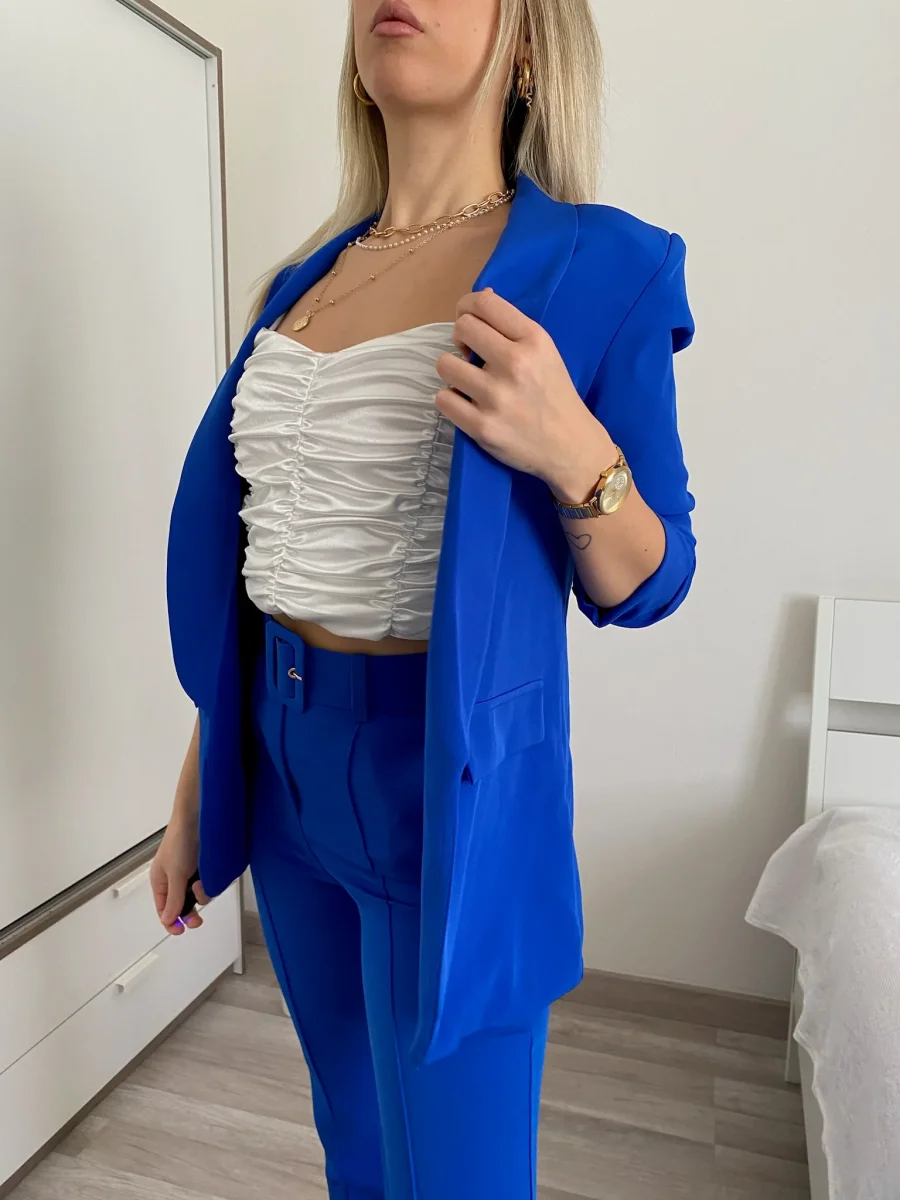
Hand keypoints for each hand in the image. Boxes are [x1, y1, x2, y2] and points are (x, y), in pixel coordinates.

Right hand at [149, 814, 210, 935]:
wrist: (199, 816)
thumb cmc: (180, 839)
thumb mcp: (175, 874)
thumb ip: (173, 899)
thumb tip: (168, 920)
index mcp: (160, 881)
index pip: (163, 910)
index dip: (171, 922)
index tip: (180, 931)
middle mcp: (175, 879)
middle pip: (182, 906)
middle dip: (189, 913)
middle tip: (197, 920)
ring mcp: (191, 873)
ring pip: (198, 896)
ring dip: (201, 894)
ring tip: (201, 883)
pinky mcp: (205, 867)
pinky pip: (209, 884)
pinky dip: (210, 883)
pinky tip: (209, 877)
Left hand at [434, 288, 617, 500]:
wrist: (570, 447)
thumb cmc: (554, 395)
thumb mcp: (545, 352)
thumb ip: (512, 326)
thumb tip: (481, 297)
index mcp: (534, 340)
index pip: (484, 303)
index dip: (467, 307)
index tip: (469, 321)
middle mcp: (515, 364)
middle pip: (461, 328)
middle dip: (461, 339)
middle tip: (470, 355)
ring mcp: (497, 397)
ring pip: (445, 364)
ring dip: (453, 371)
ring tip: (470, 382)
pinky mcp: (482, 426)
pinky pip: (443, 399)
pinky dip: (451, 400)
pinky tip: (467, 404)